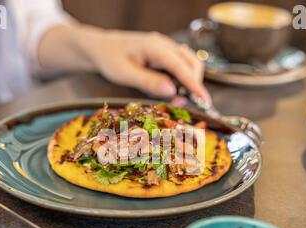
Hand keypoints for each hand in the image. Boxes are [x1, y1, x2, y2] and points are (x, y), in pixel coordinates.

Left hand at [90, 31, 210, 102]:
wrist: (100, 47)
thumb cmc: (109, 59)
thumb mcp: (125, 74)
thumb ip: (149, 82)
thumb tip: (172, 92)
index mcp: (155, 47)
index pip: (182, 67)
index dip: (194, 85)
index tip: (204, 101)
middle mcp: (164, 44)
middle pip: (192, 63)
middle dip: (194, 84)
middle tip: (186, 104)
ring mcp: (165, 47)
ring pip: (189, 63)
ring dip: (189, 81)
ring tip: (177, 99)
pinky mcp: (164, 53)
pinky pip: (180, 64)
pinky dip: (181, 78)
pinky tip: (170, 89)